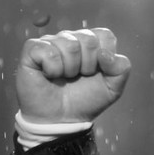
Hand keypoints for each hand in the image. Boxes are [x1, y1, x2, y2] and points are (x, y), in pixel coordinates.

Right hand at [16, 27, 131, 123]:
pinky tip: (49, 75)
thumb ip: (121, 69)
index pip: (105, 35)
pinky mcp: (32, 49)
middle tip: (78, 77)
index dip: (104, 57)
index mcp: (91, 44)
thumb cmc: (84, 101)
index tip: (97, 73)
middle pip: (88, 39)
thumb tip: (106, 53)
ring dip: (70, 69)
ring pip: (70, 44)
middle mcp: (71, 39)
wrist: (61, 120)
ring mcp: (51, 42)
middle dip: (88, 65)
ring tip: (64, 77)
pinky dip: (52, 68)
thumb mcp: (113, 88)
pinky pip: (48, 50)